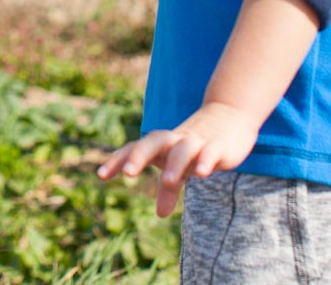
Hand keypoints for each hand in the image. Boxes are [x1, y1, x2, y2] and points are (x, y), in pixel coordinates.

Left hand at [94, 102, 260, 217]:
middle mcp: (175, 140)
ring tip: (167, 181)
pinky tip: (202, 173)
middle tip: (128, 174)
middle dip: (140, 155)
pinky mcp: (218, 145)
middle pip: (153, 141)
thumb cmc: (196, 146)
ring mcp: (196, 141)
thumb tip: (160, 213)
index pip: (134, 148)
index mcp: (161, 145)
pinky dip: (205, 160)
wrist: (230, 117)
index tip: (100, 175)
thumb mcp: (182, 168)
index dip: (117, 159)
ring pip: (182, 148)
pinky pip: (210, 151)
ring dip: (175, 164)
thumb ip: (170, 188)